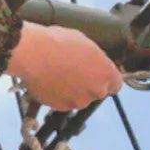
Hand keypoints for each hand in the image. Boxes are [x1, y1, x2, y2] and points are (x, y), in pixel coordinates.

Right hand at [5, 23, 122, 110]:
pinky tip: (48, 81)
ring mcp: (77, 102)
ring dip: (71, 90)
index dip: (105, 79)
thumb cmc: (59, 42)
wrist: (33, 54)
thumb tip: (91, 62)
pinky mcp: (59, 107)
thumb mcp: (84, 42)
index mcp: (106, 74)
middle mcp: (95, 91)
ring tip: (57, 75)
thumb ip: (94, 58)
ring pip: (78, 98)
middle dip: (87, 84)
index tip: (96, 74)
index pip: (116, 85)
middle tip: (72, 71)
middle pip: (96, 92)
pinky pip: (61, 102)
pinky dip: (56, 95)